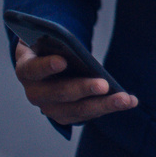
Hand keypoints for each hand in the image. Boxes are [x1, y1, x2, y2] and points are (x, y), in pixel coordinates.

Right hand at [13, 41, 137, 125]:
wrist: (47, 64)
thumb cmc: (51, 48)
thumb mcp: (49, 40)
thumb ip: (57, 40)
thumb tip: (73, 43)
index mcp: (27, 69)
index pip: (32, 69)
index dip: (46, 66)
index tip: (62, 61)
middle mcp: (35, 92)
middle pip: (59, 93)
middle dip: (83, 89)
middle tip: (104, 85)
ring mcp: (50, 108)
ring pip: (76, 110)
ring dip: (103, 105)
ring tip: (125, 99)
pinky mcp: (66, 116)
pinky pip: (88, 115)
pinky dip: (109, 108)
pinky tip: (129, 101)